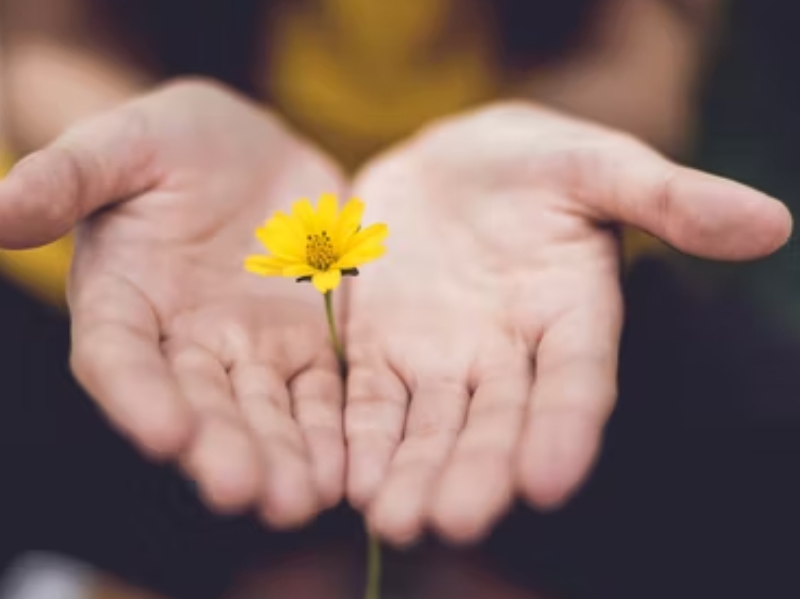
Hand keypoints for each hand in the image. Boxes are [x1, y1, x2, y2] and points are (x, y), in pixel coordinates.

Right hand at [0, 80, 346, 525]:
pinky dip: (332, 430)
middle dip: (221, 448)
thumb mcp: (124, 144)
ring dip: (283, 457)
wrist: (253, 151)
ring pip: (265, 412)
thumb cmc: (174, 142)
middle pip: (199, 404)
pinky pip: (321, 394)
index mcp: (124, 300)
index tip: (165, 433)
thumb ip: (70, 177)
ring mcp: (251, 349)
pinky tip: (346, 468)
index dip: (138, 397)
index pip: (120, 358)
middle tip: (245, 492)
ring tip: (301, 499)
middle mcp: (184, 341)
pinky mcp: (308, 344)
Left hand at [344, 102, 790, 543]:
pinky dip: (361, 438)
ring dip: (413, 473)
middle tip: (454, 522)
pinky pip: (370, 401)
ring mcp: (441, 358)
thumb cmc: (536, 163)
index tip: (548, 481)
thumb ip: (669, 197)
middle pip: (496, 422)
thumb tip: (772, 222)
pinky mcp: (382, 349)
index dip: (565, 428)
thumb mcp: (598, 165)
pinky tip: (348, 479)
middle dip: (476, 471)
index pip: (576, 382)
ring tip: (394, 520)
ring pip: (430, 426)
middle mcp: (509, 354)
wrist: (452, 163)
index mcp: (572, 316)